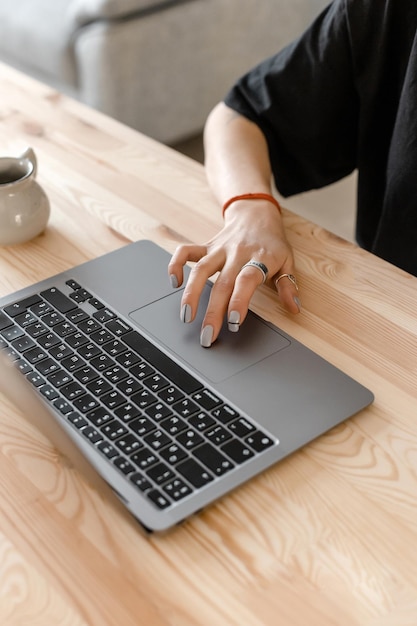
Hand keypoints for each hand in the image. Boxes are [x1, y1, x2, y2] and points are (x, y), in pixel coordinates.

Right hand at [168, 200, 300, 346]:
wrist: (256, 213)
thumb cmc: (272, 242)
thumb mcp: (287, 261)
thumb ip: (288, 285)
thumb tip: (293, 307)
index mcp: (258, 258)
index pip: (246, 280)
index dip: (239, 301)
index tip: (233, 322)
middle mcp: (236, 254)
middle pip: (222, 283)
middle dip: (213, 312)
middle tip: (208, 335)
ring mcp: (218, 249)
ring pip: (200, 269)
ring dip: (190, 294)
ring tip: (186, 316)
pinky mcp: (206, 246)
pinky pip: (186, 251)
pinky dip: (176, 264)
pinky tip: (175, 283)